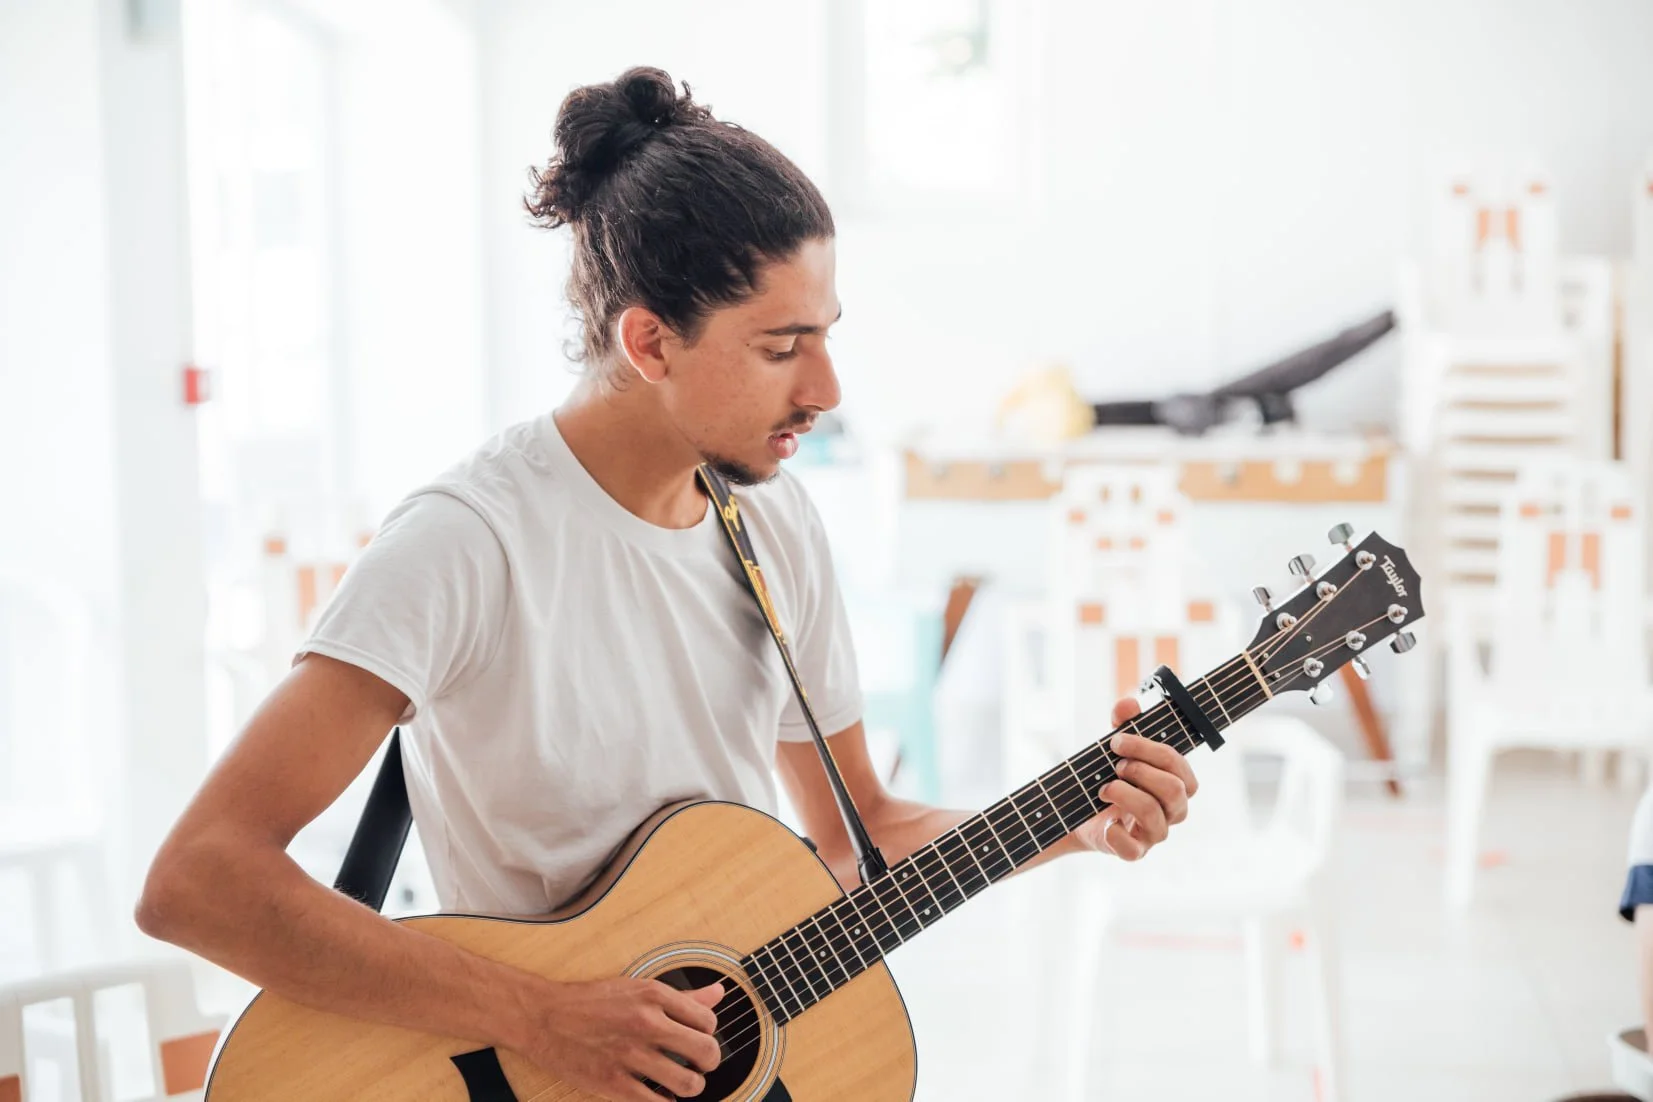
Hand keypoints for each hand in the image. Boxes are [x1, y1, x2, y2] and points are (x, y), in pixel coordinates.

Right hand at [510, 976, 723, 1099]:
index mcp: (654, 995)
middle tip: (697, 1064)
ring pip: (688, 1083)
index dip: (707, 1033)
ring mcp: (630, 1055)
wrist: (544, 1017)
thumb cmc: (592, 1001)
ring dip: (691, 1086)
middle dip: (708, 1063)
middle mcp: (646, 1023)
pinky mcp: (612, 1082)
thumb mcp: (638, 988)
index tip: (696, 1038)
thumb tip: (719, 993)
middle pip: (707, 1052)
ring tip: (681, 1081)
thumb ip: (682, 996)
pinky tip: (659, 1094)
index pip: (708, 1021)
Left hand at [1071, 697, 1198, 860]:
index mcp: (1176, 783)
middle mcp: (1172, 810)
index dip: (1150, 750)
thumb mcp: (1115, 749)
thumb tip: (1128, 704)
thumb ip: (1124, 725)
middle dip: (1141, 771)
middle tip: (1115, 765)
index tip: (1116, 740)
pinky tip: (1106, 821)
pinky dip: (1117, 833)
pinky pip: (1134, 849)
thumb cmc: (1109, 776)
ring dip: (1125, 794)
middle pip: (1174, 790)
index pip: (1179, 766)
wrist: (1079, 813)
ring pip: (1154, 815)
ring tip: (1104, 788)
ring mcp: (1155, 833)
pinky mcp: (1134, 851)